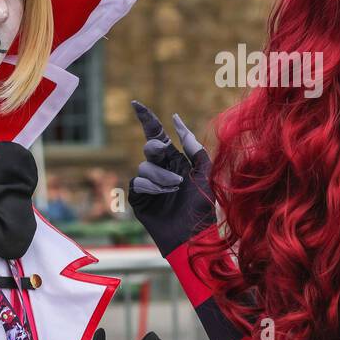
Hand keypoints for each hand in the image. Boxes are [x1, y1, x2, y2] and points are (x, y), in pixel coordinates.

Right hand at [127, 101, 214, 254]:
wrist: (192, 236)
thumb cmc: (201, 207)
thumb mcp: (203, 173)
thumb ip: (193, 147)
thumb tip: (176, 120)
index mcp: (175, 161)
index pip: (157, 135)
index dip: (146, 118)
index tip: (136, 104)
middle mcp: (159, 170)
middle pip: (150, 147)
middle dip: (157, 150)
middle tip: (165, 156)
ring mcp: (148, 184)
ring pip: (144, 166)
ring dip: (161, 175)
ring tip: (174, 189)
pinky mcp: (139, 199)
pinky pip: (137, 182)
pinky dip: (151, 187)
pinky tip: (162, 196)